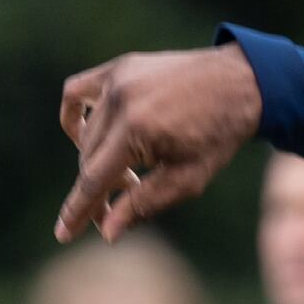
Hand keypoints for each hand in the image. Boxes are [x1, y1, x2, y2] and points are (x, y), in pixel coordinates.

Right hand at [56, 45, 265, 241]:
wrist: (241, 83)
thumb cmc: (218, 135)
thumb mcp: (187, 179)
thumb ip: (143, 204)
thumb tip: (107, 232)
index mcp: (137, 128)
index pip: (94, 179)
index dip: (78, 211)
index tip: (63, 235)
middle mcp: (120, 100)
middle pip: (88, 160)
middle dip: (100, 189)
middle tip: (122, 203)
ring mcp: (116, 79)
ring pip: (87, 135)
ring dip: (100, 160)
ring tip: (132, 171)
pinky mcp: (118, 68)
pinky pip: (76, 92)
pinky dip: (75, 118)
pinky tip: (84, 136)